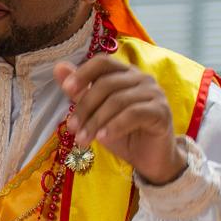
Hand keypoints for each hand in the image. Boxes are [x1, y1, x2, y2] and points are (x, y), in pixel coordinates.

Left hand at [55, 56, 185, 184]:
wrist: (147, 158)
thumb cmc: (119, 132)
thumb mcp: (94, 113)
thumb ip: (79, 91)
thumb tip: (58, 68)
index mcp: (124, 73)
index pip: (103, 62)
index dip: (83, 72)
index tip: (67, 89)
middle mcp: (141, 78)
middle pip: (106, 84)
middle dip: (84, 107)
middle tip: (72, 128)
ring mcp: (154, 93)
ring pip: (117, 100)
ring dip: (95, 122)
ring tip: (82, 140)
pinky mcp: (162, 111)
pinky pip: (133, 114)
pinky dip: (114, 126)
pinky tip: (102, 138)